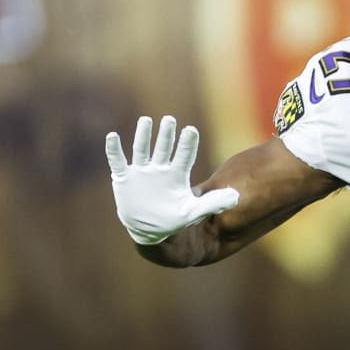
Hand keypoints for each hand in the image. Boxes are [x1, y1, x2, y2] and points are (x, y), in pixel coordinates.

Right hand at [105, 115, 238, 244]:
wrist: (149, 230)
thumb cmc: (173, 219)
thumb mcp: (192, 212)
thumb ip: (213, 203)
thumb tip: (236, 196)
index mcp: (176, 176)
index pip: (183, 156)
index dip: (187, 144)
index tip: (191, 130)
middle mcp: (159, 169)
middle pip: (163, 148)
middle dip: (166, 134)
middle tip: (170, 119)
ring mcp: (141, 172)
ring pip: (142, 150)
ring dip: (143, 136)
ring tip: (146, 120)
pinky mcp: (124, 178)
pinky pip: (118, 161)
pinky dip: (114, 150)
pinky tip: (113, 136)